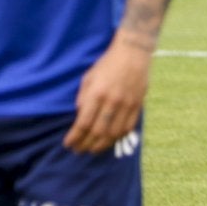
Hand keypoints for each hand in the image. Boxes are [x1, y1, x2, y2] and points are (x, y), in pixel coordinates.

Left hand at [63, 30, 151, 153]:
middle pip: (98, 131)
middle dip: (86, 144)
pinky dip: (117, 138)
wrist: (132, 55)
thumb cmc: (106, 64)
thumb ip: (83, 97)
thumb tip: (80, 116)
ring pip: (114, 133)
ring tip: (91, 150)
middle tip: (78, 151)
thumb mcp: (88, 77)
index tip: (68, 144)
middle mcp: (112, 101)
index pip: (84, 122)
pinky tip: (109, 141)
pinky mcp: (138, 106)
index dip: (76, 136)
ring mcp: (127, 105)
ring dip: (101, 145)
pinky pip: (128, 128)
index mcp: (97, 93)